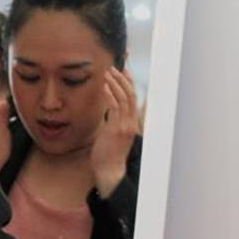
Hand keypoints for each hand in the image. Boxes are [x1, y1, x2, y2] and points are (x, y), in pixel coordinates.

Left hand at [89, 67, 138, 197]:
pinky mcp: (116, 129)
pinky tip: (105, 86)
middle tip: (115, 68)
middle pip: (131, 95)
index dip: (129, 84)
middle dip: (124, 79)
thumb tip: (109, 108)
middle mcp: (132, 123)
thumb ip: (114, 120)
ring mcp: (125, 126)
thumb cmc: (109, 153)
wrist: (110, 170)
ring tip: (108, 72)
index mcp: (133, 124)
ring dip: (116, 83)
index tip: (124, 71)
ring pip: (124, 98)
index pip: (134, 98)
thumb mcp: (113, 134)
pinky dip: (110, 94)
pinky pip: (114, 107)